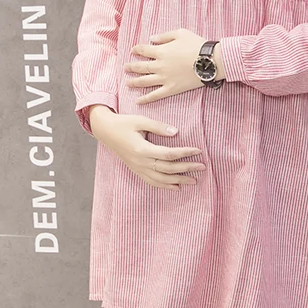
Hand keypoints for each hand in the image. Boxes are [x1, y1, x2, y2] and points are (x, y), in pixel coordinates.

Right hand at [90, 108, 206, 190]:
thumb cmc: (123, 123)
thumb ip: (158, 127)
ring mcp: (137, 168)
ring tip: (193, 181)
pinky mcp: (136, 170)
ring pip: (161, 180)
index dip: (184, 153)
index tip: (198, 150)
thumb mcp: (141, 120)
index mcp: (142, 150)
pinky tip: (175, 187)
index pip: (168, 154)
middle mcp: (140, 162)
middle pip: (168, 169)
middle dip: (186, 168)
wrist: (105, 131)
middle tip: (202, 166)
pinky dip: (164, 186)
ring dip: (178, 181)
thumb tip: (176, 132)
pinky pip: (151, 182)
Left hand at [124, 28, 223, 104]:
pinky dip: (145, 99)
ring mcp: (164, 78)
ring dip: (134, 82)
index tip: (133, 50)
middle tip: (125, 67)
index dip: (136, 49)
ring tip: (127, 83)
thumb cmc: (196, 45)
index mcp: (161, 51)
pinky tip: (138, 100)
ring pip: (144, 81)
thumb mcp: (180, 33)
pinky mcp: (171, 89)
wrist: (209, 61)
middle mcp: (159, 65)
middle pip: (141, 66)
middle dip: (131, 66)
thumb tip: (151, 39)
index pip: (143, 50)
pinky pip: (155, 95)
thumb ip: (164, 36)